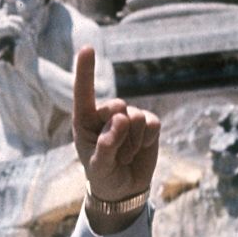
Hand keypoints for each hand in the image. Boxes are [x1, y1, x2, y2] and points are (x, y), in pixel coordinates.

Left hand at [72, 46, 160, 200]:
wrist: (124, 189)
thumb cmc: (103, 175)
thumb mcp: (99, 166)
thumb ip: (105, 145)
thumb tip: (120, 119)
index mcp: (84, 119)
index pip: (84, 92)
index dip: (86, 70)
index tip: (88, 47)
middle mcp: (106, 113)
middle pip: (117, 105)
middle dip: (119, 132)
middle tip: (114, 154)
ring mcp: (128, 116)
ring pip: (136, 117)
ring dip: (132, 142)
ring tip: (125, 155)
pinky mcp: (148, 123)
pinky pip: (153, 123)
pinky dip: (147, 140)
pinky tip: (140, 149)